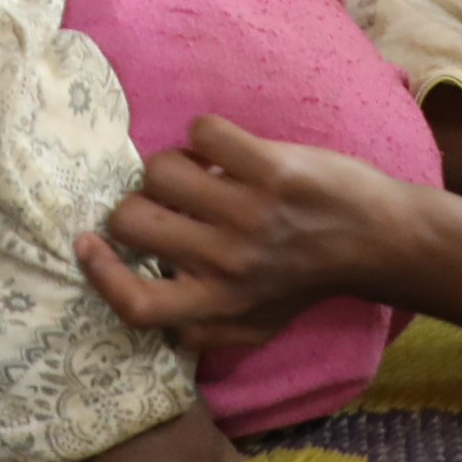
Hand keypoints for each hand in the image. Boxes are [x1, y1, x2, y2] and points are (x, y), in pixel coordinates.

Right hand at [76, 114, 402, 350]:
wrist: (375, 238)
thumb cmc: (305, 281)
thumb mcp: (256, 325)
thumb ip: (201, 329)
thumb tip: (146, 319)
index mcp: (218, 305)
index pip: (136, 304)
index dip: (99, 272)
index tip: (85, 244)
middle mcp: (228, 265)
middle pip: (133, 221)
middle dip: (137, 202)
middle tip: (165, 201)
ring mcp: (249, 214)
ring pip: (161, 170)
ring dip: (172, 164)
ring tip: (199, 172)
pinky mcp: (271, 170)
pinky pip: (202, 131)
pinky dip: (206, 133)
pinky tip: (227, 149)